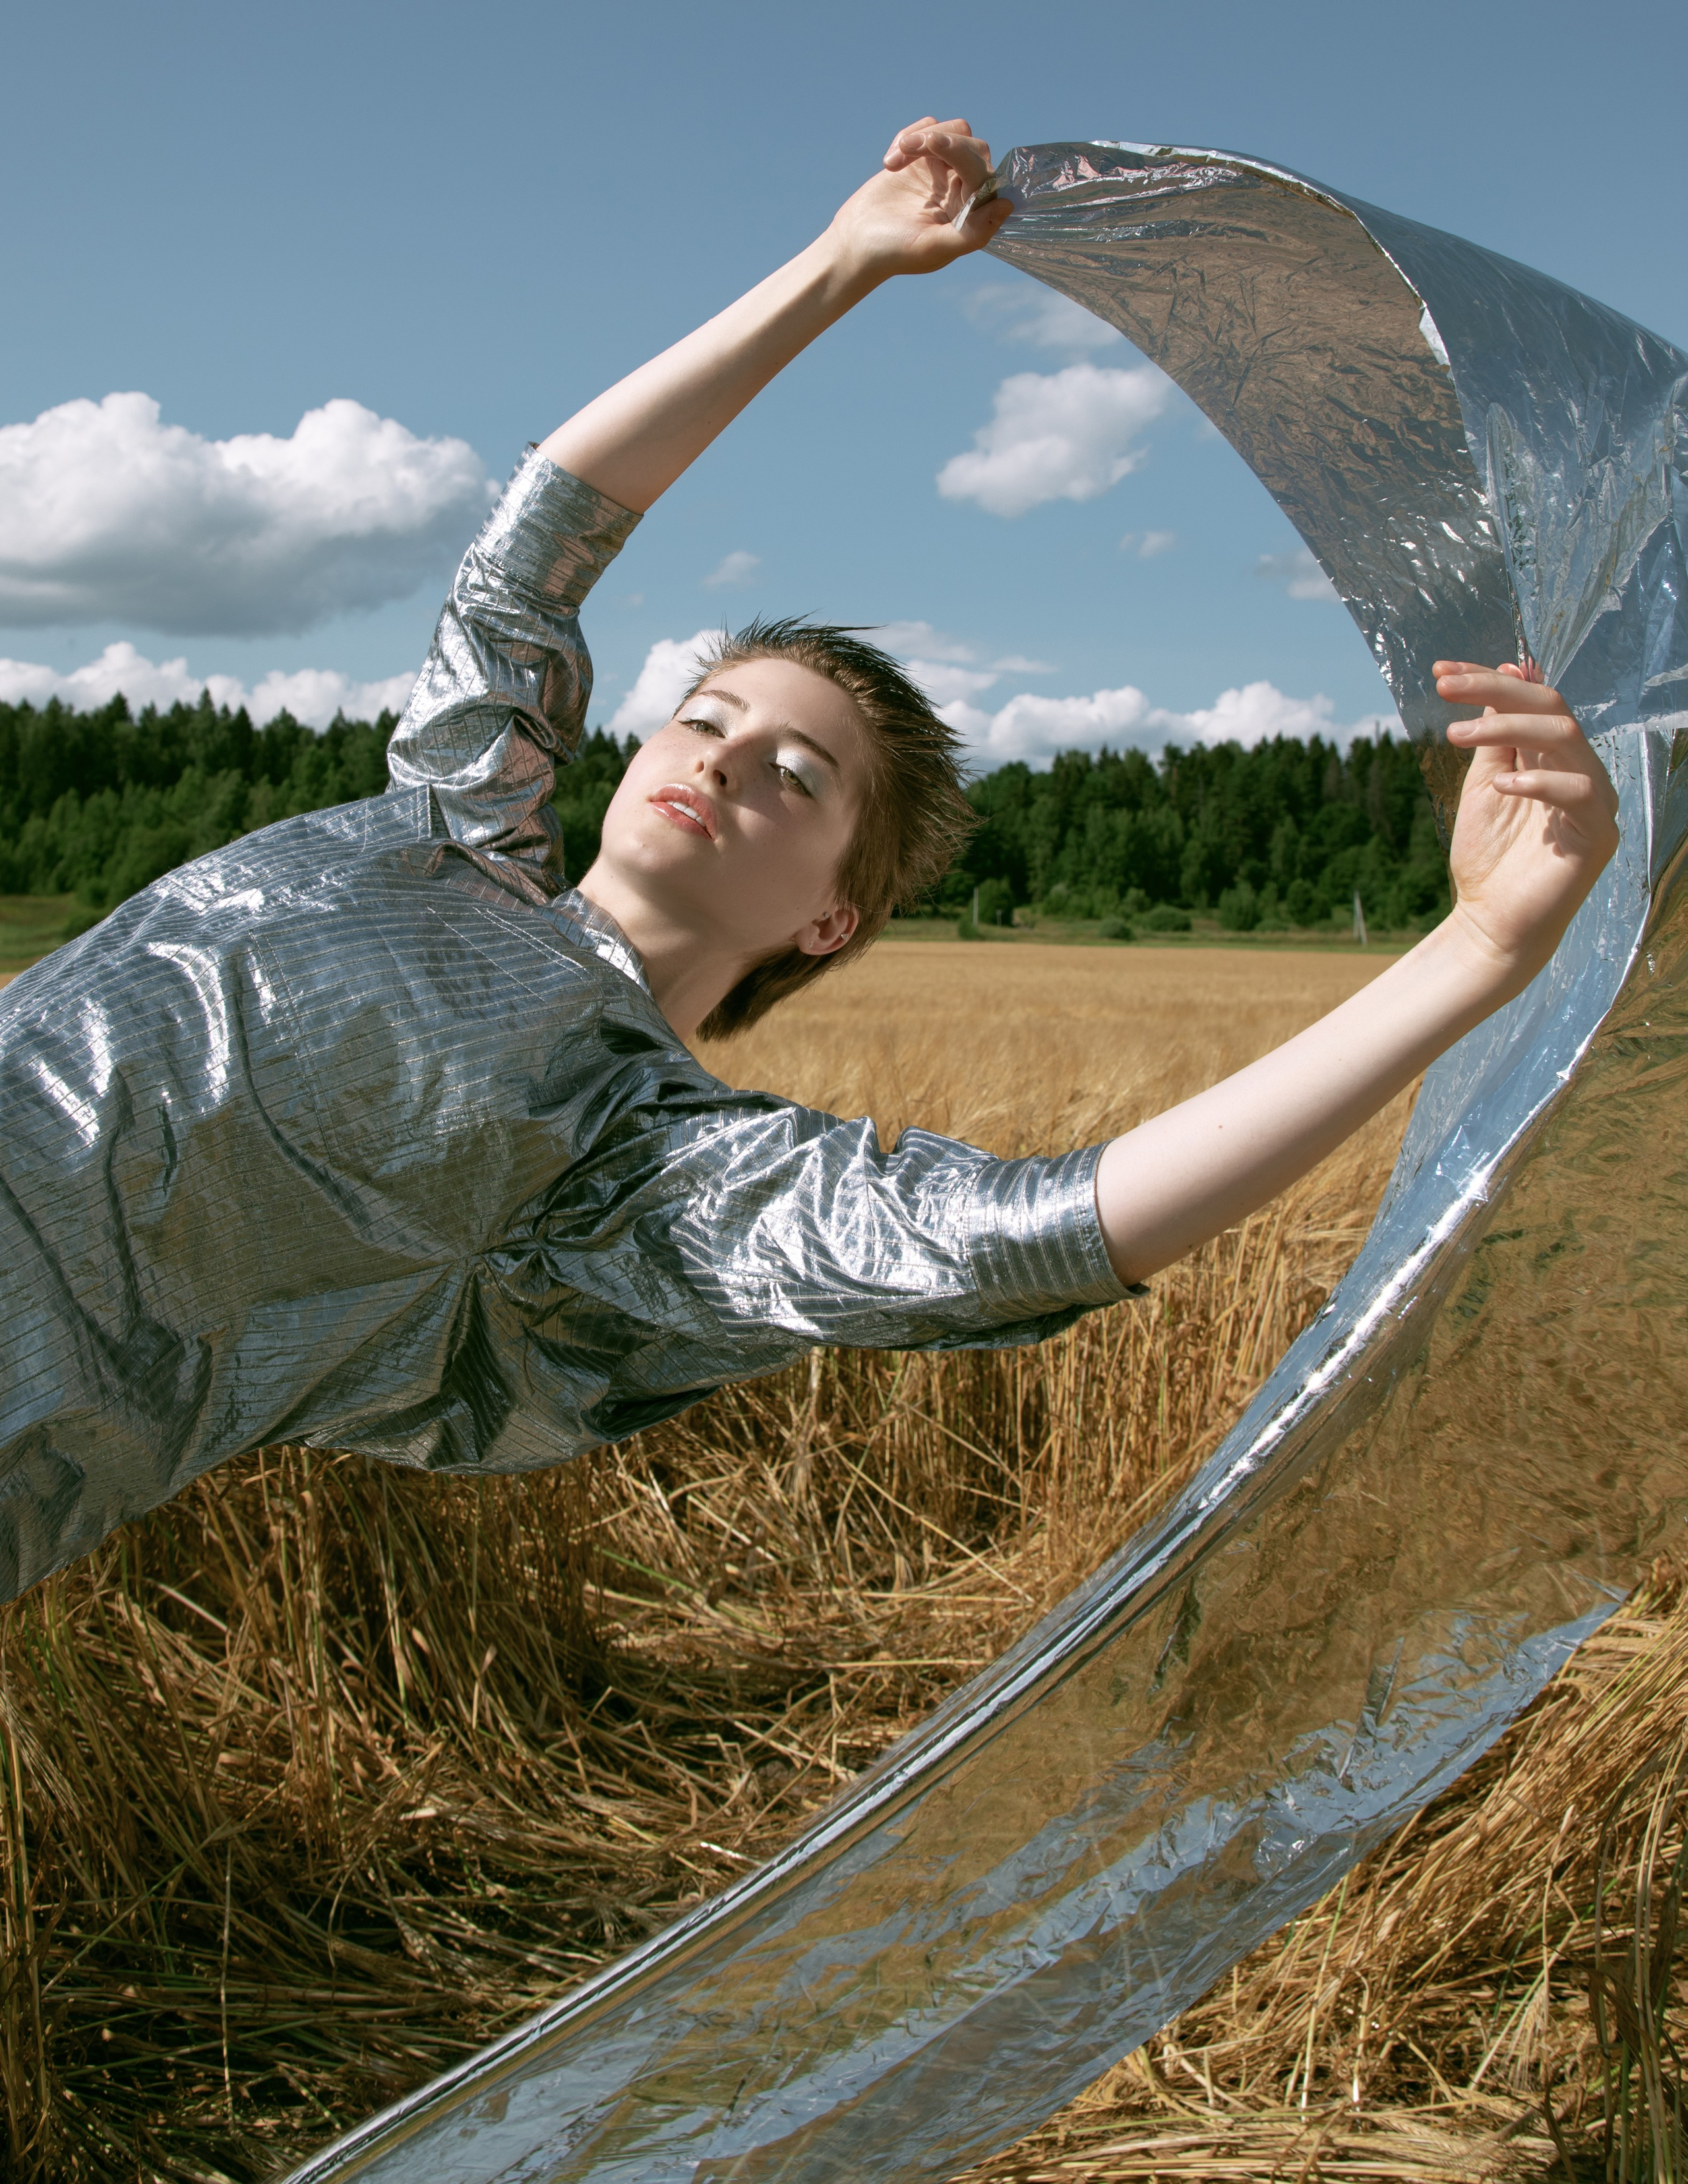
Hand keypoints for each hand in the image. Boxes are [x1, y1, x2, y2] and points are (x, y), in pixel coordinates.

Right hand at [827, 117, 1010, 282]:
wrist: (856, 241)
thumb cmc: (894, 252)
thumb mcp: (932, 248)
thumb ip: (972, 232)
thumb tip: (1005, 205)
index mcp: (972, 214)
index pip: (983, 174)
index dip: (962, 154)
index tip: (931, 144)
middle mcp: (964, 190)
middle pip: (972, 146)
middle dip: (941, 142)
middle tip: (905, 150)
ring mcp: (945, 170)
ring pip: (954, 131)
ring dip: (922, 137)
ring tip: (892, 161)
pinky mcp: (924, 156)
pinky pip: (929, 126)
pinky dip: (908, 137)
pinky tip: (889, 163)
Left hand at [1436, 661, 1618, 985]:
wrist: (1490, 924)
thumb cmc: (1487, 859)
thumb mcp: (1482, 785)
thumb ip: (1494, 736)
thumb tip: (1503, 670)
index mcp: (1551, 755)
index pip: (1531, 698)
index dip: (1489, 678)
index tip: (1441, 671)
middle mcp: (1578, 769)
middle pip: (1549, 705)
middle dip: (1494, 690)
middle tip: (1444, 689)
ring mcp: (1594, 800)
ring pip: (1565, 735)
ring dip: (1506, 727)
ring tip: (1455, 737)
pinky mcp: (1598, 833)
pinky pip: (1580, 791)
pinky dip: (1539, 781)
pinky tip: (1501, 786)